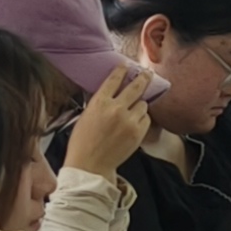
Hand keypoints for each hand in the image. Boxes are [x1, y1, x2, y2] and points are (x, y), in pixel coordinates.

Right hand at [63, 63, 155, 179]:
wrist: (90, 165)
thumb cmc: (83, 142)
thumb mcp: (86, 116)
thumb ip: (100, 102)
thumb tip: (111, 92)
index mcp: (99, 102)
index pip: (114, 79)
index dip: (122, 70)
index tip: (126, 65)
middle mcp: (116, 109)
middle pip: (136, 87)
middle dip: (143, 78)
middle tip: (147, 73)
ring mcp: (129, 121)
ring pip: (143, 104)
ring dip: (139, 105)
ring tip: (132, 111)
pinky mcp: (138, 133)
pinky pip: (146, 119)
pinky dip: (142, 119)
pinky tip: (134, 123)